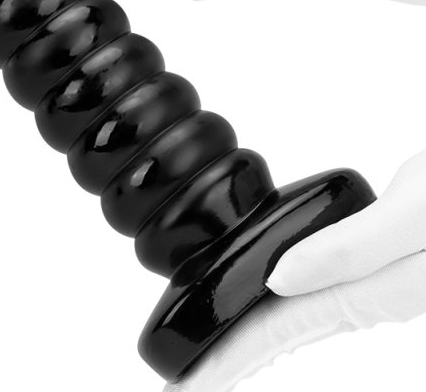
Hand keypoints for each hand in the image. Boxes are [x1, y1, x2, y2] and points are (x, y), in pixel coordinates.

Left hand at [166, 151, 425, 391]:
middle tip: (186, 383)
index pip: (280, 336)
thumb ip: (356, 248)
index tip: (186, 389)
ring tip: (215, 358)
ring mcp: (380, 285)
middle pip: (283, 336)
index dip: (229, 365)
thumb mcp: (421, 214)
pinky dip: (284, 311)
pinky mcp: (381, 262)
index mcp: (376, 294)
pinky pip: (322, 297)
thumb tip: (283, 278)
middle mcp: (375, 297)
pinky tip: (272, 309)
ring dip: (254, 341)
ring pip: (299, 320)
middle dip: (233, 362)